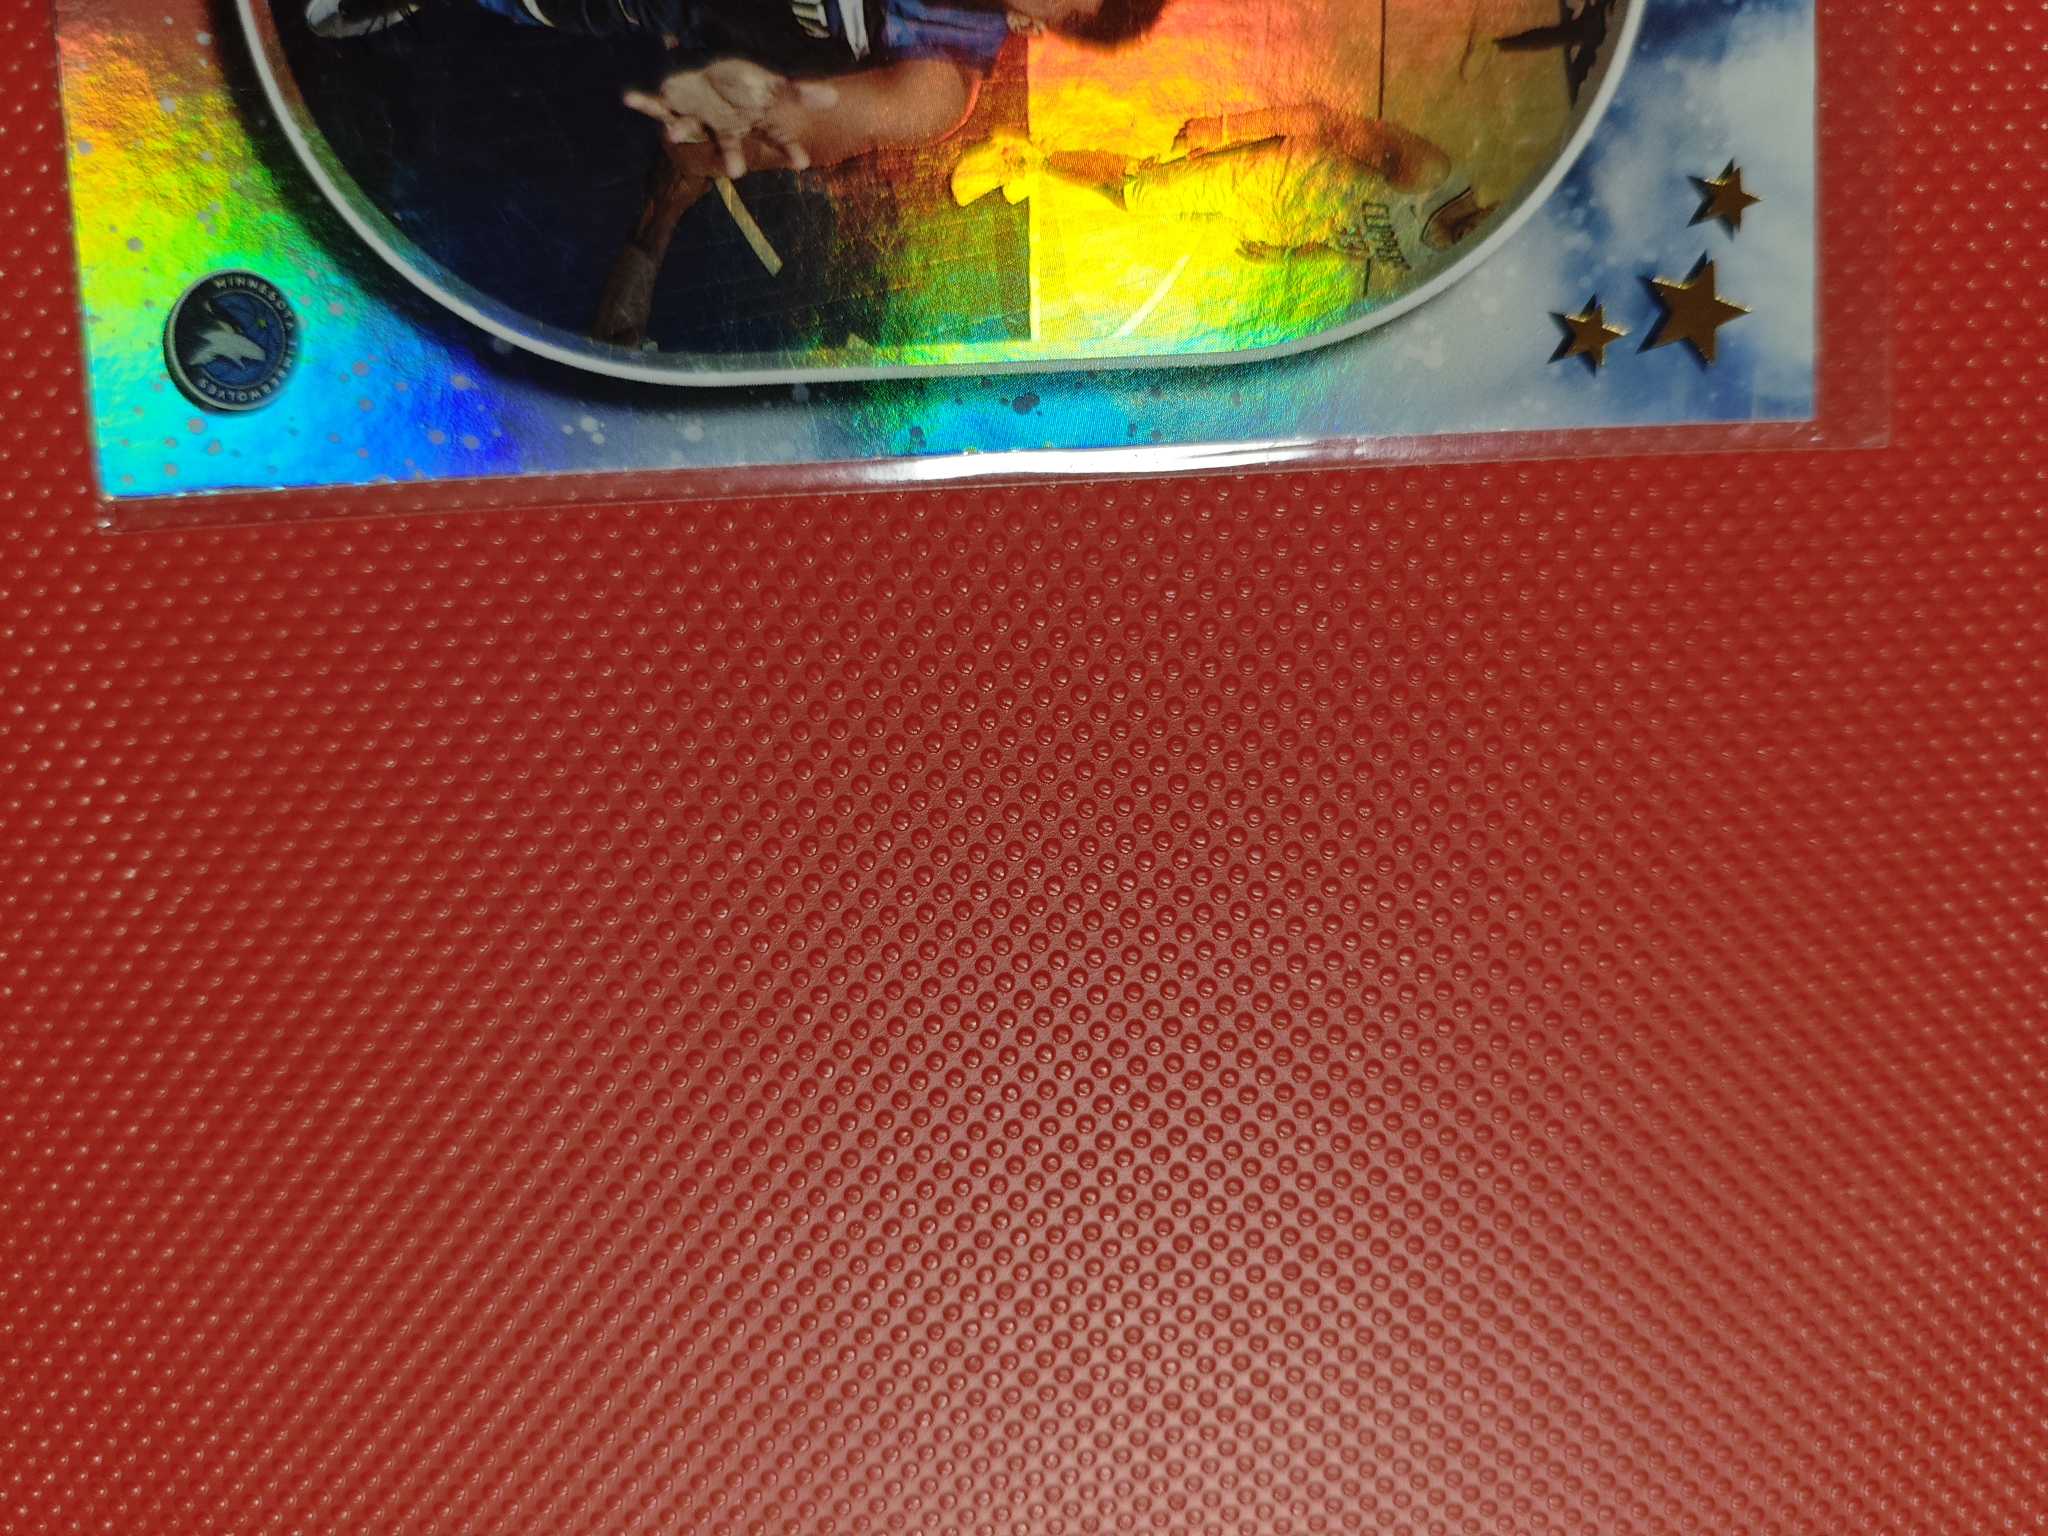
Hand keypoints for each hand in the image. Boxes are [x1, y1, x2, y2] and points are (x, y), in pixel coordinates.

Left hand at [624, 60, 837, 175]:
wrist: (708, 72)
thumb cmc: (744, 82)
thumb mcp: (775, 86)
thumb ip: (801, 94)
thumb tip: (834, 99)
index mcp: (750, 122)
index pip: (774, 138)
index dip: (787, 149)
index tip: (801, 163)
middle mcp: (724, 125)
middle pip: (730, 144)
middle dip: (731, 156)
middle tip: (737, 171)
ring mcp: (698, 116)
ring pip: (689, 126)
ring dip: (679, 130)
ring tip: (671, 134)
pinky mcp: (674, 104)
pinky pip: (656, 104)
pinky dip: (642, 102)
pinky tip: (627, 97)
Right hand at [1171, 117, 1223, 157]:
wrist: (1223, 127)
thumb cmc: (1216, 140)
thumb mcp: (1206, 149)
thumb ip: (1195, 153)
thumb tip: (1187, 157)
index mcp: (1190, 140)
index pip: (1177, 145)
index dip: (1173, 149)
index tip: (1172, 152)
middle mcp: (1189, 131)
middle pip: (1177, 137)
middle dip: (1175, 142)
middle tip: (1175, 147)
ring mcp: (1192, 124)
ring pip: (1181, 130)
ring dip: (1179, 135)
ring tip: (1180, 140)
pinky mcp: (1195, 120)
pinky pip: (1186, 124)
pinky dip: (1185, 128)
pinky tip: (1186, 132)